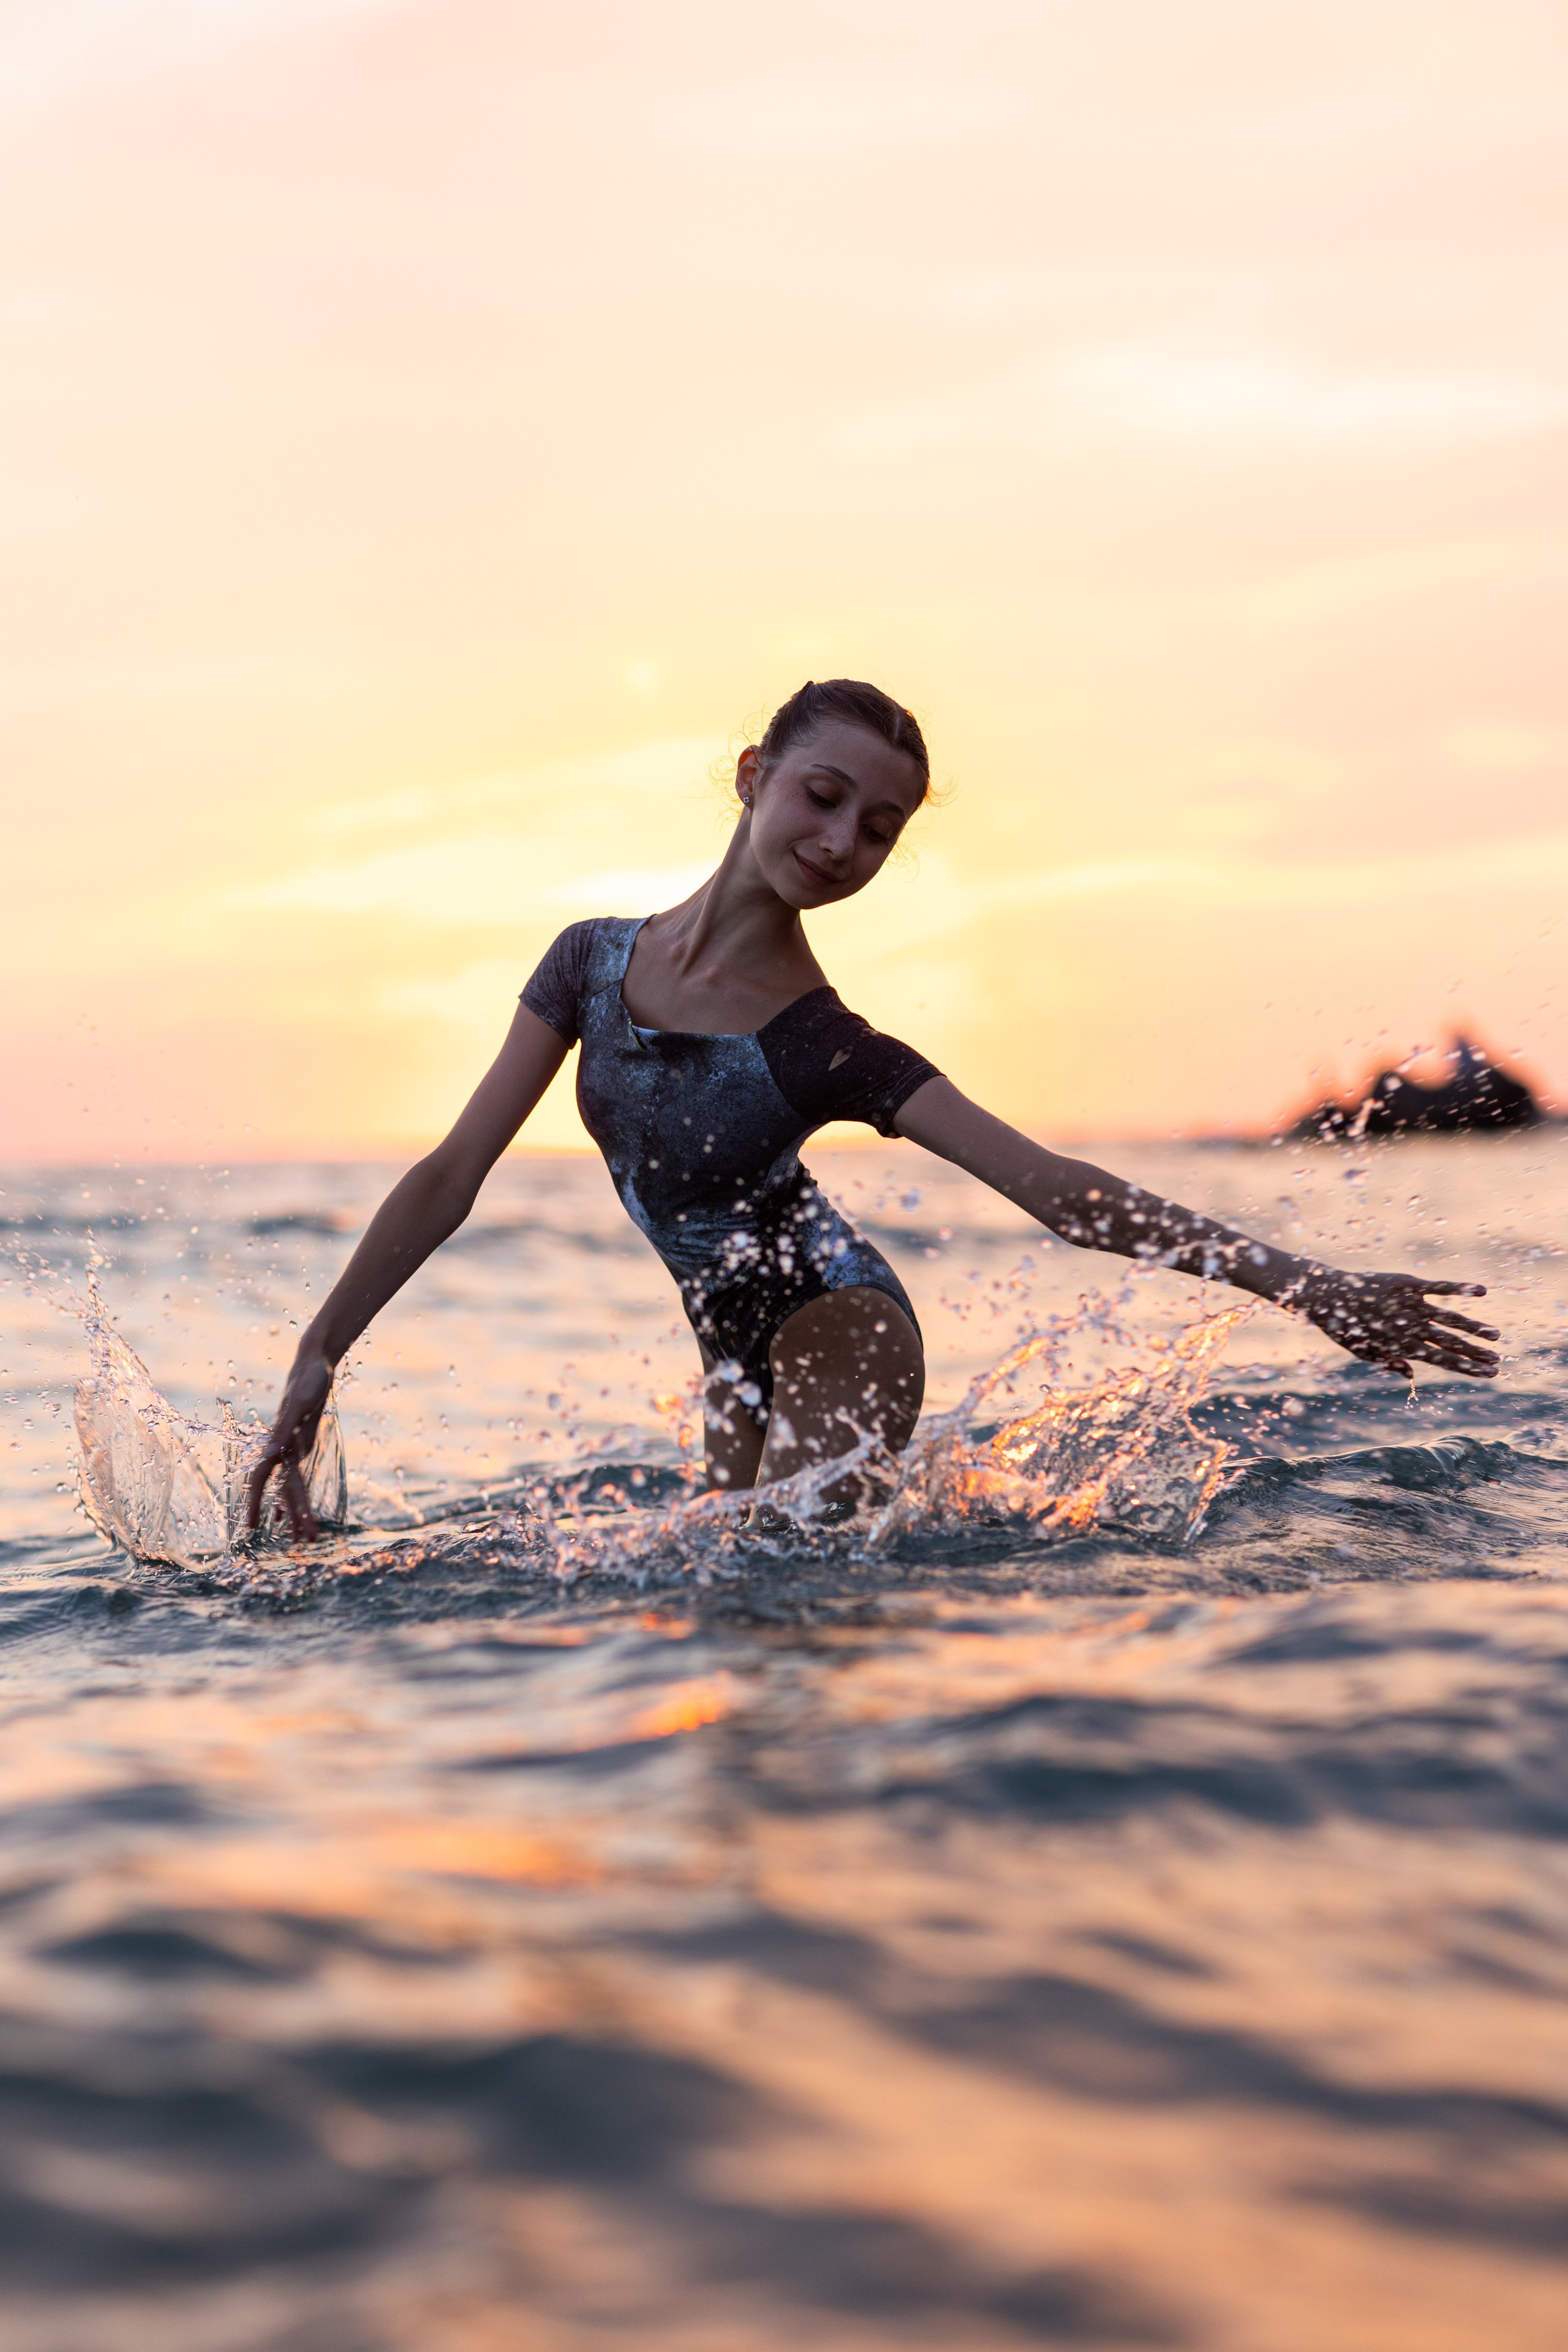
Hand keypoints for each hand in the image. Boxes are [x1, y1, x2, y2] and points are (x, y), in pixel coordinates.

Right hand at [244, 1347, 333, 1539]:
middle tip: (301, 1544)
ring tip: (302, 1538)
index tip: (251, 1526)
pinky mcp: (301, 1445)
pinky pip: (296, 1477)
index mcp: (278, 1442)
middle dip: (293, 1515)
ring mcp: (291, 1448)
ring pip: (292, 1487)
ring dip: (296, 1511)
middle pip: (285, 1489)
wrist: (314, 1365)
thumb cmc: (307, 1380)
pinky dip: (296, 1495)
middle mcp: (282, 1449)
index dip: (256, 1501)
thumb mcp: (300, 1403)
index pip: (262, 1478)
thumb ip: (286, 1427)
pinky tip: (292, 1512)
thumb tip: (273, 1451)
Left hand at [1284, 1267, 1499, 1379]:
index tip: (1489, 1373)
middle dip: (1476, 1354)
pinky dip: (1460, 1288)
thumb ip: (1389, 1363)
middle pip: (1451, 1343)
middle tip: (1499, 1362)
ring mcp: (1411, 1305)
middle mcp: (1411, 1327)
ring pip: (1451, 1318)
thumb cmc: (1343, 1326)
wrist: (1327, 1295)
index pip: (1442, 1360)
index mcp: (1402, 1346)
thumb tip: (1411, 1376)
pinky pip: (1438, 1287)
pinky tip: (1480, 1291)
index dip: (1467, 1367)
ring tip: (1496, 1336)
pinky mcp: (1407, 1283)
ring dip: (1475, 1328)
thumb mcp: (1362, 1351)